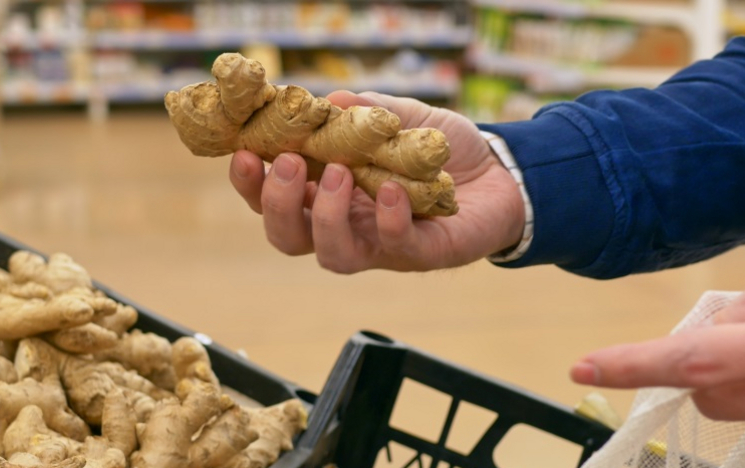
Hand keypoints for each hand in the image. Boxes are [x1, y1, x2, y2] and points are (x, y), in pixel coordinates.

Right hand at [228, 91, 524, 272]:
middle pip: (290, 237)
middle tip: (287, 164)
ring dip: (327, 217)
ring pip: (333, 255)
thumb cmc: (440, 149)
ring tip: (339, 175)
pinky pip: (395, 246)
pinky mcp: (422, 252)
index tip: (242, 153)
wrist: (501, 170)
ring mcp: (381, 245)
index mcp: (329, 194)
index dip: (251, 184)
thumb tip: (326, 102)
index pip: (274, 200)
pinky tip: (393, 191)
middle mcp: (347, 226)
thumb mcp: (399, 117)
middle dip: (279, 204)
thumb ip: (363, 111)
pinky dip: (388, 220)